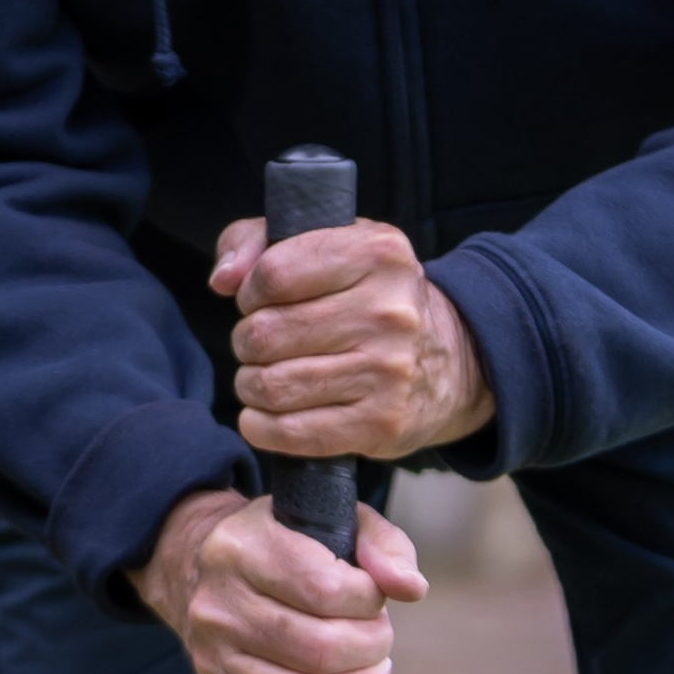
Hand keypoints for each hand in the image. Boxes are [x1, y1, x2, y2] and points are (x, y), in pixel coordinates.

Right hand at [135, 486, 427, 673]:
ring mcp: (213, 662)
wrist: (205, 569)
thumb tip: (411, 588)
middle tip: (379, 642)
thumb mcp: (336, 523)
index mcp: (243, 550)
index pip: (324, 590)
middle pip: (318, 651)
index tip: (373, 599)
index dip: (369, 602)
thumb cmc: (289, 546)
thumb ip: (383, 545)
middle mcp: (218, 608)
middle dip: (371, 651)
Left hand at [210, 215, 494, 461]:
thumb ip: (259, 242)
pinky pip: (292, 432)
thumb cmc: (370, 297)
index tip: (260, 301)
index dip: (250, 292)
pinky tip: (264, 415)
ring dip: (251, 385)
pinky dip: (261, 427)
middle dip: (246, 342)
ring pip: (272, 385)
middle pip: (266, 333)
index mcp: (378, 253)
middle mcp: (389, 311)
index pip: (273, 274)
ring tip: (263, 377)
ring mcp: (389, 371)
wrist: (451, 361)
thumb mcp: (331, 245)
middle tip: (260, 345)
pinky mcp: (382, 422)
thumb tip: (223, 280)